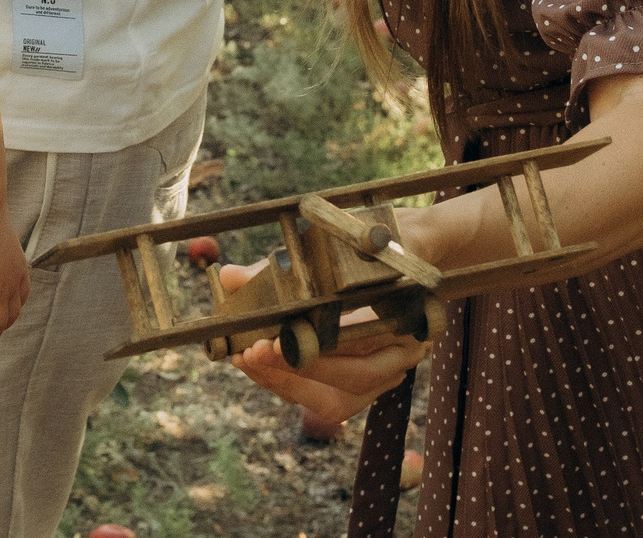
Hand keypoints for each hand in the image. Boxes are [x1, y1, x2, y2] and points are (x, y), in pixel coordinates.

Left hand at [216, 263, 428, 421]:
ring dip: (292, 384)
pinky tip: (261, 370)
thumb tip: (231, 278)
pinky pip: (332, 401)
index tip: (279, 341)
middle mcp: (407, 348)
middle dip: (299, 371)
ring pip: (345, 399)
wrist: (409, 250)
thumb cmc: (369, 243)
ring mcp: (391, 372)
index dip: (322, 346)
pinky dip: (293, 387)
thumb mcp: (333, 240)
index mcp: (411, 309)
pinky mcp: (370, 385)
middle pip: (358, 377)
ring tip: (250, 362)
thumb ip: (282, 264)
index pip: (368, 337)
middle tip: (253, 353)